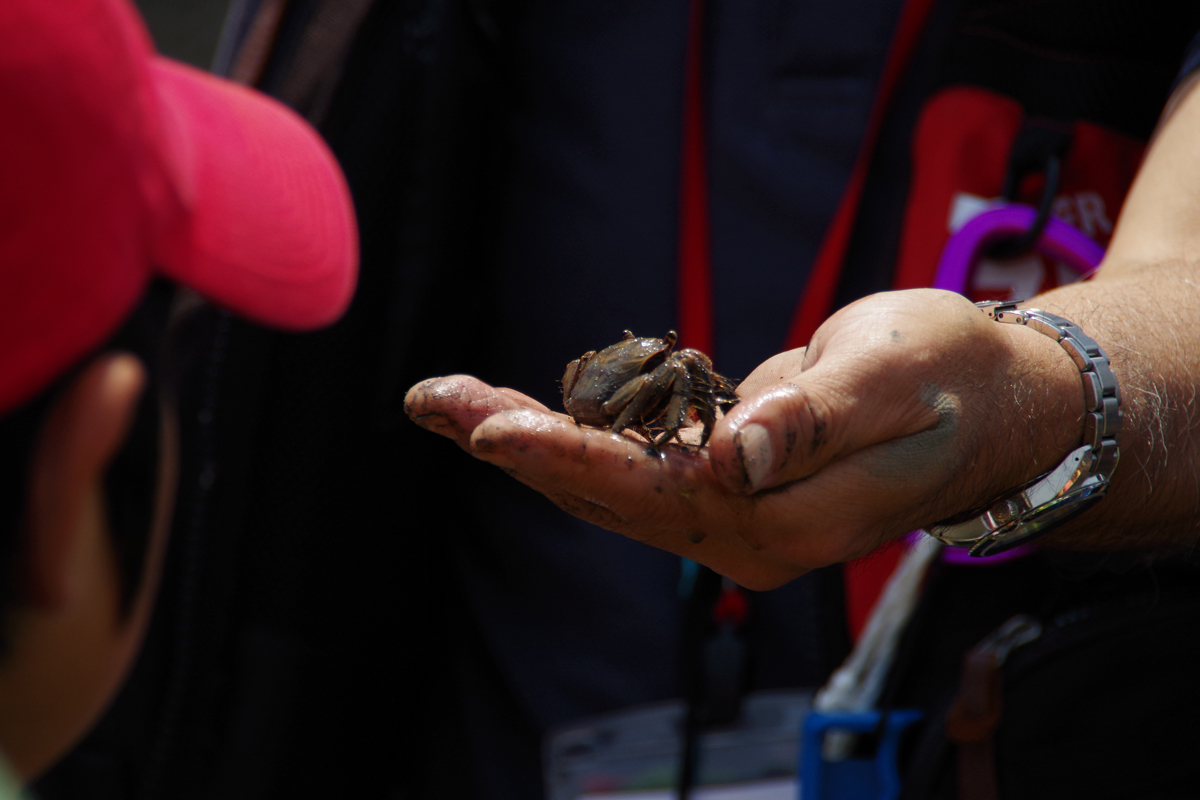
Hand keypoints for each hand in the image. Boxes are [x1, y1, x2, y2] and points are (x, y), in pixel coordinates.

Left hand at [405, 289, 1083, 588]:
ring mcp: (732, 511)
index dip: (569, 456)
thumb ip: (817, 420)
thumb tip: (735, 453)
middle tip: (430, 400)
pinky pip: (633, 461)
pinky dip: (572, 433)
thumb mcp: (895, 381)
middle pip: (606, 493)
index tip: (490, 426)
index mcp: (786, 519)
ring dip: (525, 442)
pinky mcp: (724, 481)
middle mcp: (745, 531)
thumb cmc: (952, 376)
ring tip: (444, 400)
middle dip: (514, 446)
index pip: (653, 490)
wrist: (991, 403)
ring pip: (607, 481)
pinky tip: (516, 412)